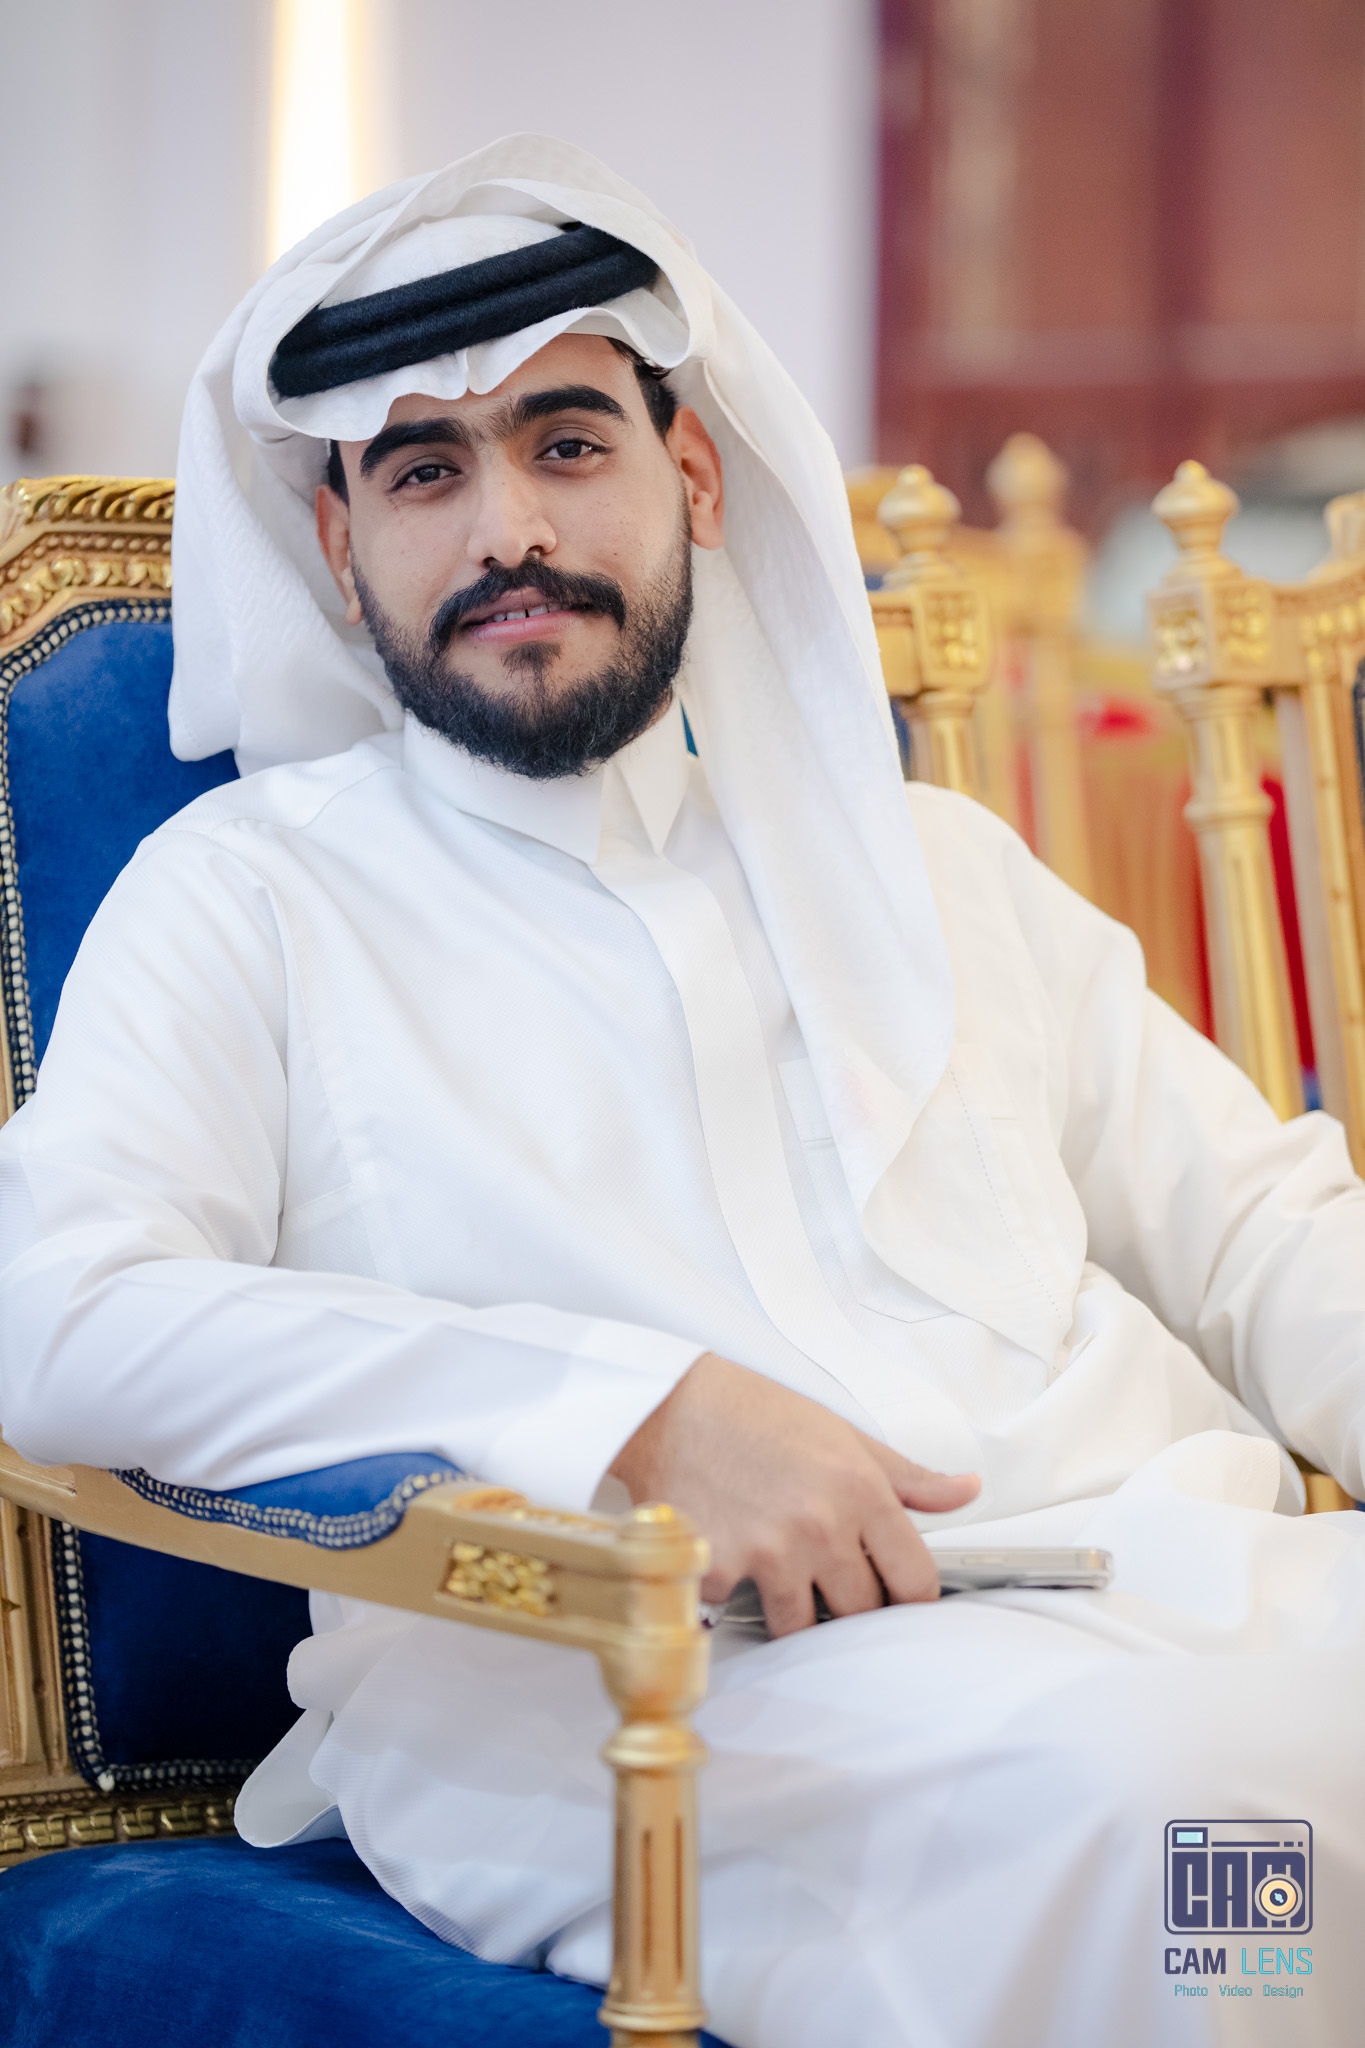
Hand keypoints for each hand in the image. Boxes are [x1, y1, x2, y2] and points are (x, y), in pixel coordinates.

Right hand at [609, 1353, 979, 1635]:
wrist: (668, 1407)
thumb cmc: (754, 1414)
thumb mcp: (842, 1434)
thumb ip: (908, 1476)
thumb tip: (966, 1491)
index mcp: (860, 1491)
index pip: (916, 1582)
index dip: (910, 1597)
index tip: (897, 1596)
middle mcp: (820, 1527)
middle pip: (862, 1612)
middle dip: (852, 1604)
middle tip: (832, 1581)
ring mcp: (768, 1553)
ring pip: (803, 1626)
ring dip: (796, 1609)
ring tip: (781, 1574)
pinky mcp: (718, 1569)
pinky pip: (738, 1610)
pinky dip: (735, 1595)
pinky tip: (729, 1557)